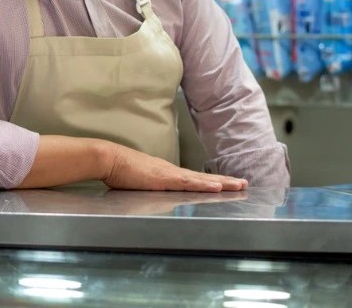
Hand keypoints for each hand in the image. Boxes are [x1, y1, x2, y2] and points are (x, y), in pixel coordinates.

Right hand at [102, 143, 247, 191]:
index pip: (192, 178)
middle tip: (244, 183)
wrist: (108, 158)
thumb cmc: (117, 169)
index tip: (226, 183)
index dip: (209, 181)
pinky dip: (205, 184)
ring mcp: (168, 174)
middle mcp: (170, 171)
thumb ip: (146, 185)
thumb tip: (149, 193)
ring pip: (201, 179)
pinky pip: (189, 183)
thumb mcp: (135, 180)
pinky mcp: (164, 179)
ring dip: (222, 182)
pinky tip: (218, 187)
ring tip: (240, 185)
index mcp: (164, 172)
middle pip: (202, 177)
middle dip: (225, 181)